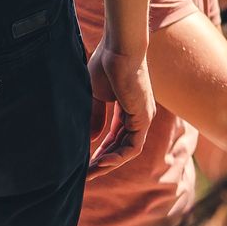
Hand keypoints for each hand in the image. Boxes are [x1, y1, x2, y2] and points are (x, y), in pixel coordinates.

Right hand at [87, 40, 153, 173]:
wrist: (118, 49)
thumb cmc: (106, 65)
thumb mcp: (95, 95)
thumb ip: (94, 117)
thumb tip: (92, 139)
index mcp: (128, 110)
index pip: (115, 139)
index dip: (99, 152)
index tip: (83, 164)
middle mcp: (138, 117)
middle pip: (121, 148)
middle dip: (102, 163)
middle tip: (83, 176)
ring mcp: (142, 118)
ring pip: (127, 151)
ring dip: (108, 164)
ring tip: (89, 173)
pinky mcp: (143, 118)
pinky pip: (133, 146)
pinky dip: (117, 157)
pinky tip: (101, 162)